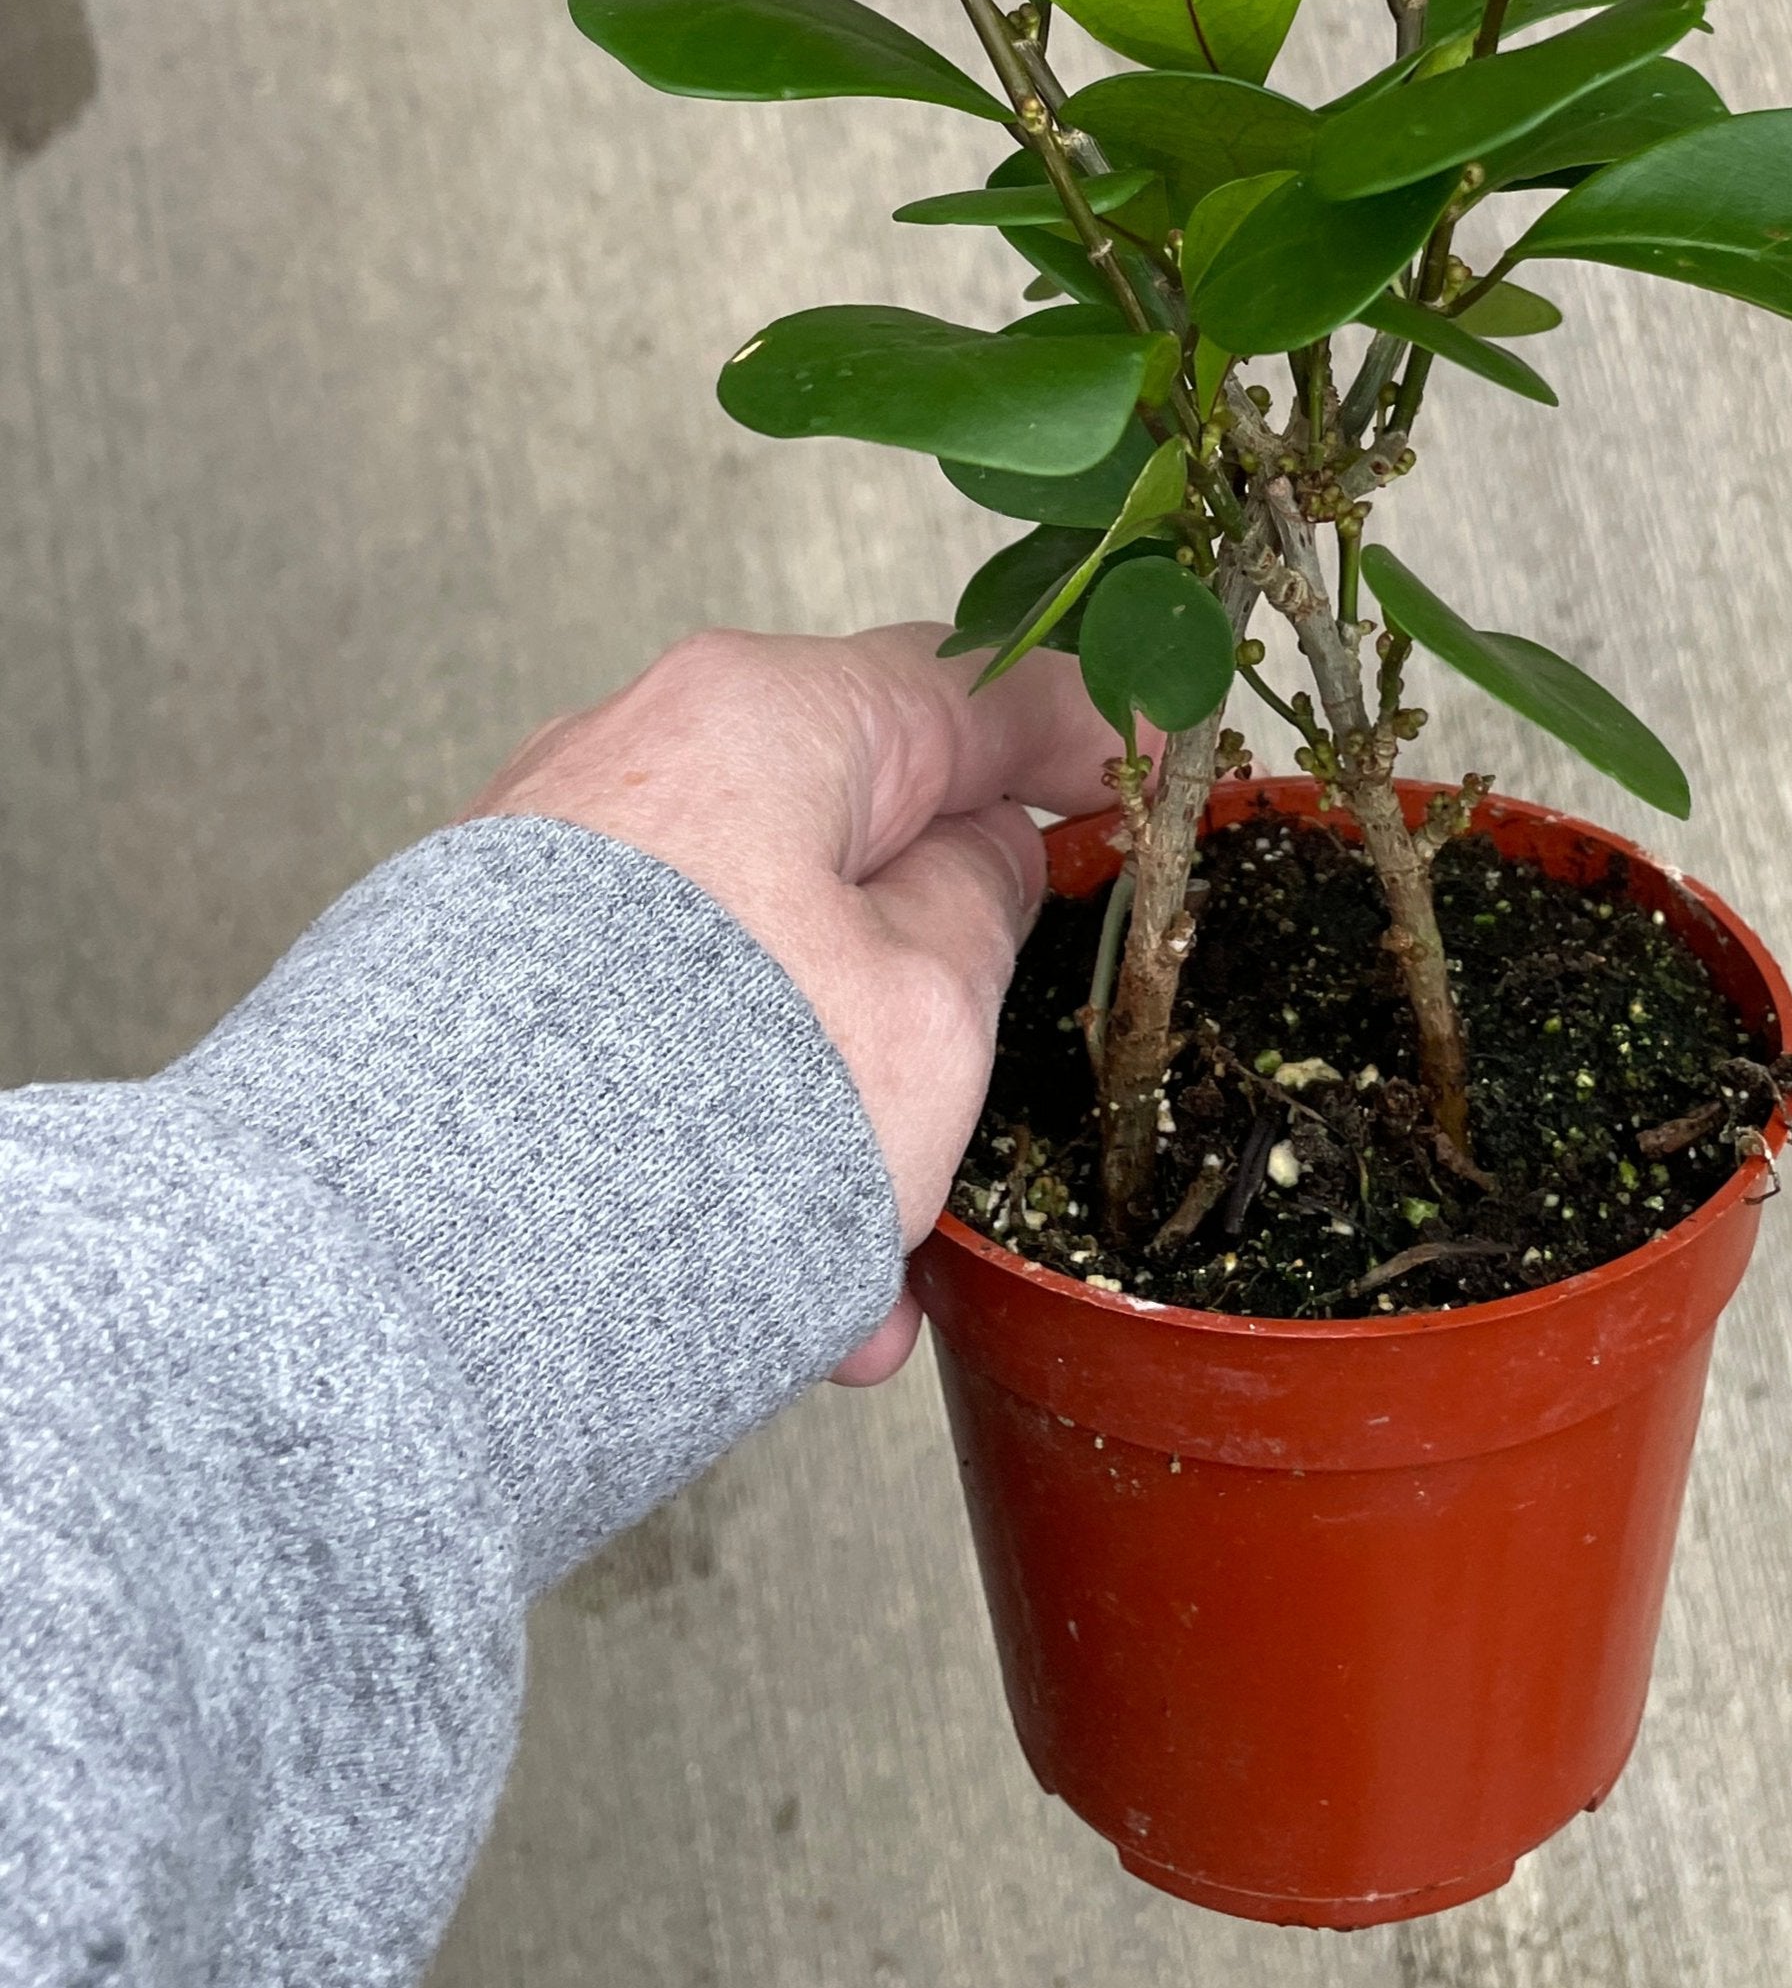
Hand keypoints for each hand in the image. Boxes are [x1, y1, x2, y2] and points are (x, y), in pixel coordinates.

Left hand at [464, 624, 1116, 1384]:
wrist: (432, 1266)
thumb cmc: (686, 1109)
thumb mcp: (928, 1012)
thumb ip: (981, 910)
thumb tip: (972, 866)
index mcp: (763, 714)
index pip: (977, 688)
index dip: (1095, 735)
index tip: (1162, 774)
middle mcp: (641, 761)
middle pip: (858, 843)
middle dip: (942, 986)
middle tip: (1001, 1080)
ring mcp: (559, 876)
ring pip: (771, 977)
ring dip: (844, 1115)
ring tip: (875, 1265)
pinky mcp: (501, 987)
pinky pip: (673, 1050)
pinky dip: (745, 1153)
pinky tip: (791, 1300)